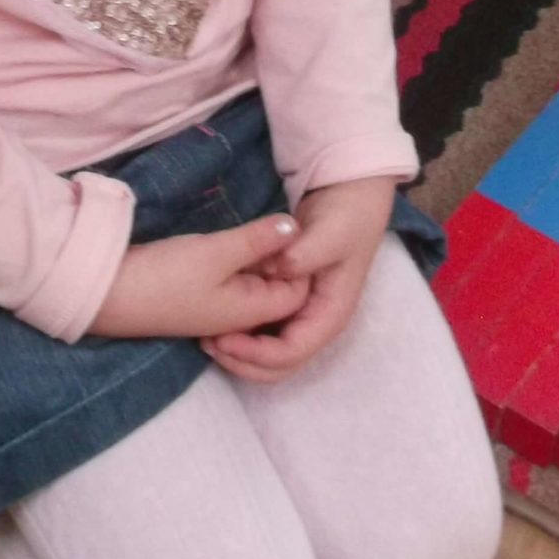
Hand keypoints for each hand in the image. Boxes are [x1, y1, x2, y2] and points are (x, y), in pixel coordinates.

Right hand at [91, 214, 310, 339]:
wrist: (110, 293)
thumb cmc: (167, 276)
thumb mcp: (217, 252)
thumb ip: (259, 239)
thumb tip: (296, 225)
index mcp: (252, 311)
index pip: (299, 293)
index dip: (301, 262)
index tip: (288, 230)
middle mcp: (240, 317)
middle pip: (279, 290)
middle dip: (281, 260)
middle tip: (267, 228)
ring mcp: (219, 310)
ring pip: (255, 284)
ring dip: (257, 259)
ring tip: (248, 233)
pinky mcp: (201, 299)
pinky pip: (234, 283)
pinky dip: (237, 264)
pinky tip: (228, 244)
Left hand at [202, 176, 393, 382]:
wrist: (351, 194)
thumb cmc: (346, 216)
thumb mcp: (330, 232)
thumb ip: (305, 253)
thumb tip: (279, 270)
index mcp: (330, 314)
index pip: (292, 352)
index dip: (257, 353)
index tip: (224, 340)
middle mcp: (316, 322)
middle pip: (280, 365)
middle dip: (245, 361)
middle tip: (209, 344)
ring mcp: (303, 313)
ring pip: (270, 352)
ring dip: (241, 352)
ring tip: (207, 337)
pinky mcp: (289, 302)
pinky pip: (265, 330)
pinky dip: (243, 332)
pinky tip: (218, 322)